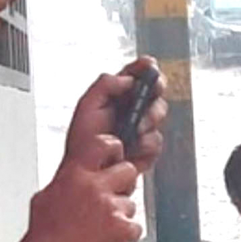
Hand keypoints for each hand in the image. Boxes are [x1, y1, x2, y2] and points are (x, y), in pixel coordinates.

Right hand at [25, 135, 141, 241]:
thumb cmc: (48, 236)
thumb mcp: (48, 196)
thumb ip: (71, 179)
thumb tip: (82, 171)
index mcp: (75, 175)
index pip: (103, 144)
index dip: (113, 148)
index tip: (115, 154)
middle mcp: (95, 188)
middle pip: (128, 171)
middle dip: (123, 184)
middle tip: (107, 202)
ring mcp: (112, 208)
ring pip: (131, 203)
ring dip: (120, 215)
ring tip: (98, 229)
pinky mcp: (125, 228)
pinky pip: (135, 226)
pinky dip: (125, 235)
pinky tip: (106, 240)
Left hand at [64, 58, 168, 174]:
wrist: (90, 175)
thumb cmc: (82, 144)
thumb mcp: (87, 107)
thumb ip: (105, 86)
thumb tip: (127, 79)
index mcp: (114, 97)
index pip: (134, 76)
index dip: (145, 69)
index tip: (151, 66)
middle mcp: (129, 110)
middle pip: (154, 96)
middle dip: (150, 104)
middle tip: (141, 114)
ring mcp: (140, 129)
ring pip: (158, 120)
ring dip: (147, 128)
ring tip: (131, 138)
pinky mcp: (147, 149)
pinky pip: (157, 143)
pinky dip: (147, 148)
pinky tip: (133, 152)